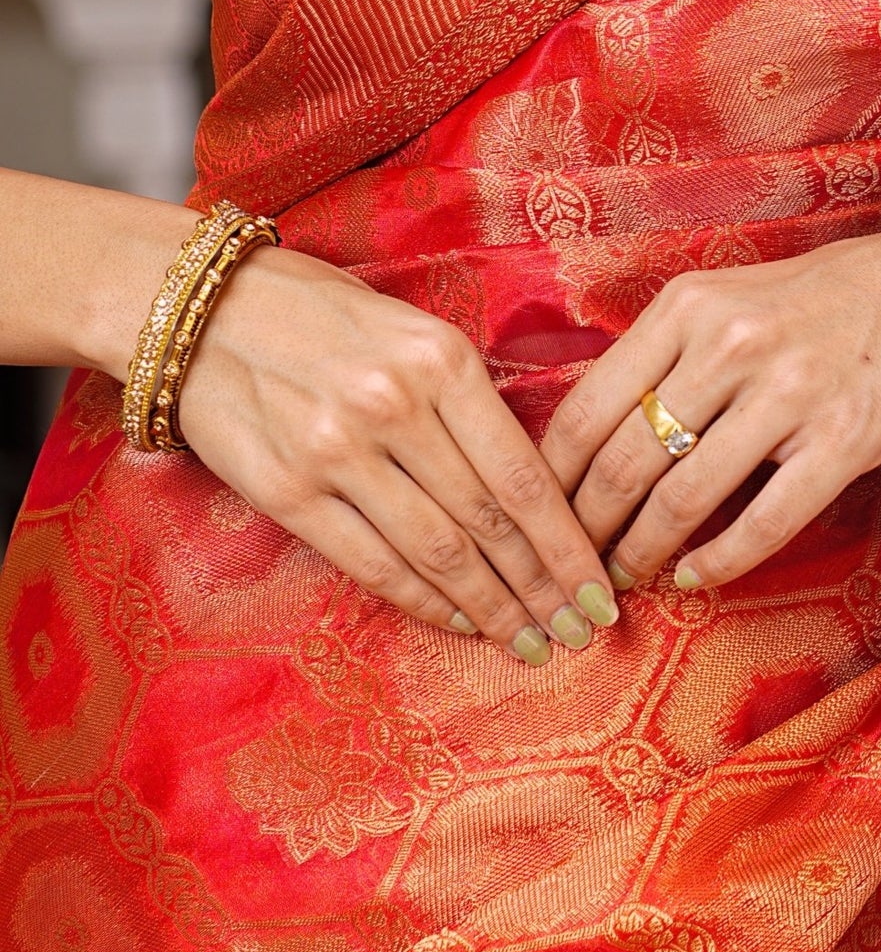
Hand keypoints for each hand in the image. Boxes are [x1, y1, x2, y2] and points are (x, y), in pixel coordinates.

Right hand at [178, 245, 618, 663]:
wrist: (206, 309)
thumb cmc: (327, 316)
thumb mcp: (415, 329)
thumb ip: (469, 397)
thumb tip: (535, 483)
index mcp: (440, 361)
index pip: (522, 474)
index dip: (568, 545)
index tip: (602, 587)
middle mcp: (394, 407)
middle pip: (490, 523)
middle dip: (545, 588)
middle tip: (584, 631)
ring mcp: (337, 453)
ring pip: (438, 553)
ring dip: (495, 609)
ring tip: (535, 642)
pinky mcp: (287, 492)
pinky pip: (372, 564)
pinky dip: (425, 601)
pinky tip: (463, 622)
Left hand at [541, 193, 880, 590]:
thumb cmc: (826, 297)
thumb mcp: (729, 298)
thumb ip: (664, 353)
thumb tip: (588, 435)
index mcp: (688, 305)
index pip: (586, 408)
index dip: (549, 479)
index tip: (535, 518)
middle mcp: (729, 344)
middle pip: (622, 461)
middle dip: (585, 530)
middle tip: (571, 569)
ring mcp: (789, 393)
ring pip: (681, 499)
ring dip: (641, 553)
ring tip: (625, 579)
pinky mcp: (843, 441)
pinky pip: (762, 523)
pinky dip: (718, 563)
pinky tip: (695, 578)